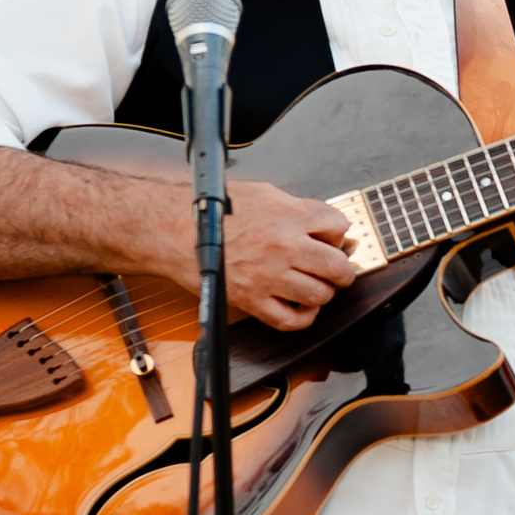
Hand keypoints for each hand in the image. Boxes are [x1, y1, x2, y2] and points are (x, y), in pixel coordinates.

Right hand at [209, 180, 356, 329]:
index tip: (331, 239)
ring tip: (315, 285)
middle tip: (336, 269)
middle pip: (337, 266)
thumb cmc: (213, 209)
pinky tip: (301, 306)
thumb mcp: (262, 193)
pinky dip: (303, 317)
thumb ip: (296, 207)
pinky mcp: (251, 299)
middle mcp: (283, 246)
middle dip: (342, 269)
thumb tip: (323, 223)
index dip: (337, 233)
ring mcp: (268, 276)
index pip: (338, 227)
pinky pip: (291, 320)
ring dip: (323, 292)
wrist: (173, 228)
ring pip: (320, 294)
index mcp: (288, 216)